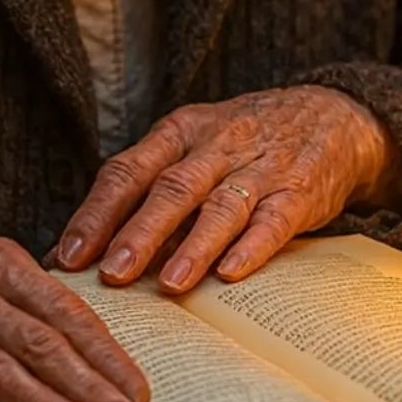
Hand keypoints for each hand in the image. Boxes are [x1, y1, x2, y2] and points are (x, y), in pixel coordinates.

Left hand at [51, 86, 401, 292]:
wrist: (332, 116)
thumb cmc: (244, 143)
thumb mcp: (193, 146)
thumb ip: (148, 192)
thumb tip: (85, 255)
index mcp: (180, 131)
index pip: (129, 170)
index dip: (97, 214)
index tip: (69, 256)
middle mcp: (217, 145)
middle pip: (172, 188)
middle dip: (139, 233)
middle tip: (111, 275)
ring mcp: (261, 167)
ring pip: (221, 206)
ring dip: (193, 247)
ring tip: (170, 285)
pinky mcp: (301, 190)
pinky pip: (275, 219)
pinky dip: (252, 247)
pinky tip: (231, 275)